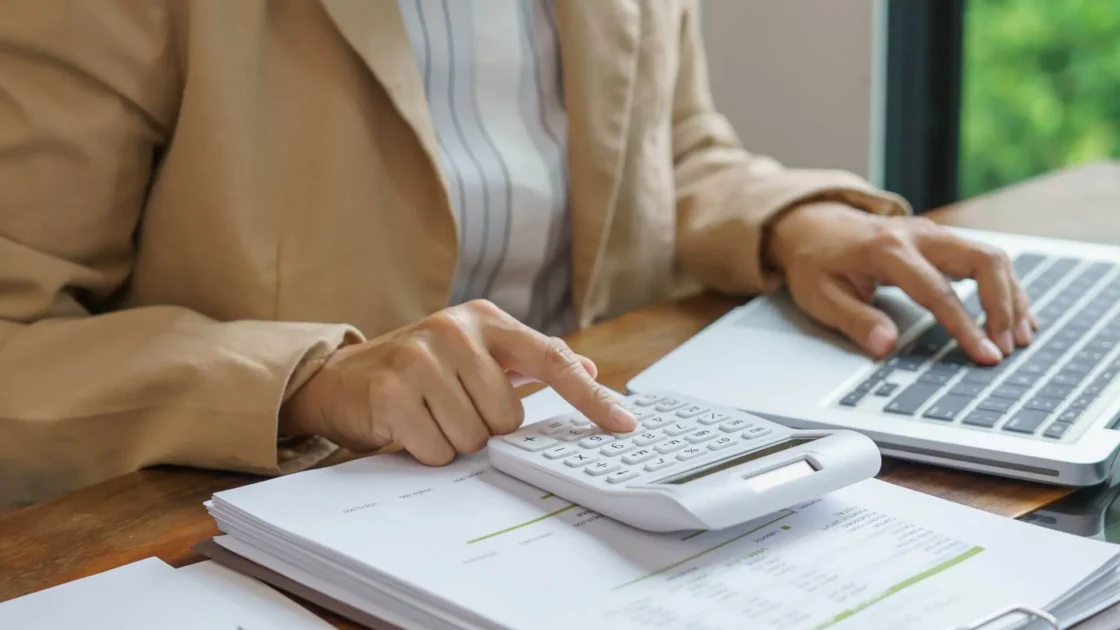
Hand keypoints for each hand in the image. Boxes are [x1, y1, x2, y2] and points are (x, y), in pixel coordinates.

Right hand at [279, 300, 636, 464]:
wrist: (341, 378)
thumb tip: (591, 369)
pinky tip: (408, 426)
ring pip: (474, 436)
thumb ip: (530, 361)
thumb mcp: (475, 354)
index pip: (551, 358)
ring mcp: (421, 357)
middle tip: (452, 409)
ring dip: (453, 440)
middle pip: (508, 416)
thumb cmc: (419, 370)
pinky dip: (426, 450)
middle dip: (484, 427)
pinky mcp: (393, 390)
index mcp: (485, 319)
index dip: (590, 395)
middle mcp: (455, 330)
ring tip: (428, 415)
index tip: (624, 423)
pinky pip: (437, 449)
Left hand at [764, 202, 1035, 364]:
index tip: (985, 355)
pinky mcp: (942, 240)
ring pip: (991, 256)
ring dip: (1012, 296)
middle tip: (1009, 347)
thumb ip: (854, 320)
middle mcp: (918, 235)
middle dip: (1003, 305)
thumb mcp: (820, 296)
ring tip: (1021, 336)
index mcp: (887, 250)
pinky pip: (984, 258)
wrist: (812, 225)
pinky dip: (1005, 286)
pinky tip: (1016, 313)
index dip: (965, 326)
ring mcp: (933, 234)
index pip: (937, 291)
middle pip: (982, 260)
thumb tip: (886, 347)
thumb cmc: (816, 262)